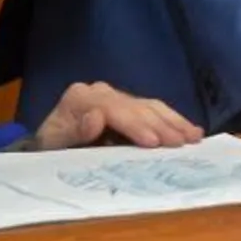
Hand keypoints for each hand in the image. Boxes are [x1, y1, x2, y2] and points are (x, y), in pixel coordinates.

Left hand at [32, 82, 203, 149]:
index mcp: (80, 97)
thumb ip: (74, 132)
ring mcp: (115, 95)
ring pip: (150, 105)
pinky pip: (153, 108)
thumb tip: (97, 117)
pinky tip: (190, 130)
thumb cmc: (49, 149)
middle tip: (182, 143)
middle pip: (136, 106)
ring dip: (174, 121)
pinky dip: (172, 119)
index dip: (135, 125)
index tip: (154, 143)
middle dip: (161, 125)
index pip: (113, 109)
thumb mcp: (53, 146)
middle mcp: (100, 91)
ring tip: (194, 137)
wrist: (46, 146)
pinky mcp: (127, 103)